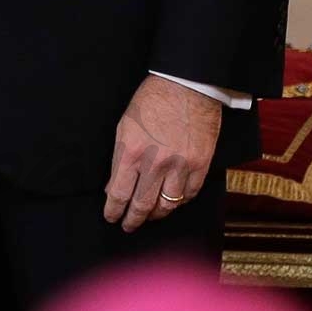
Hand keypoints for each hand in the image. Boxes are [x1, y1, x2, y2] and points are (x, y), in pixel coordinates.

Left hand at [105, 75, 220, 231]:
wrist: (187, 85)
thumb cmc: (151, 100)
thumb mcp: (125, 125)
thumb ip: (119, 157)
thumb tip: (113, 186)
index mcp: (131, 151)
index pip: (118, 193)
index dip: (113, 210)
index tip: (111, 217)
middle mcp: (155, 163)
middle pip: (142, 205)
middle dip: (133, 220)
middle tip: (128, 225)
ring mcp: (180, 166)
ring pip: (167, 205)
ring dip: (156, 215)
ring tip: (150, 217)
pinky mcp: (200, 166)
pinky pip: (189, 195)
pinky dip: (179, 202)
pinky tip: (172, 201)